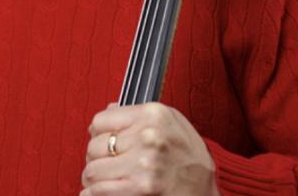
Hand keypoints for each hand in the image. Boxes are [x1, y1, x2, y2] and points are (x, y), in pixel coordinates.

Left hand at [80, 102, 218, 194]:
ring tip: (98, 179)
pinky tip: (95, 192)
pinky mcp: (141, 187)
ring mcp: (144, 162)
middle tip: (102, 163)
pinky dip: (93, 193)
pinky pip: (100, 190)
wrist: (205, 190)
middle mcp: (148, 135)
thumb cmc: (188, 156)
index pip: (101, 119)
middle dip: (94, 157)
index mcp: (152, 114)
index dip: (98, 133)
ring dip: (93, 177)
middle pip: (95, 145)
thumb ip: (139, 113)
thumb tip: (109, 110)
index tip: (102, 140)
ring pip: (93, 169)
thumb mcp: (171, 121)